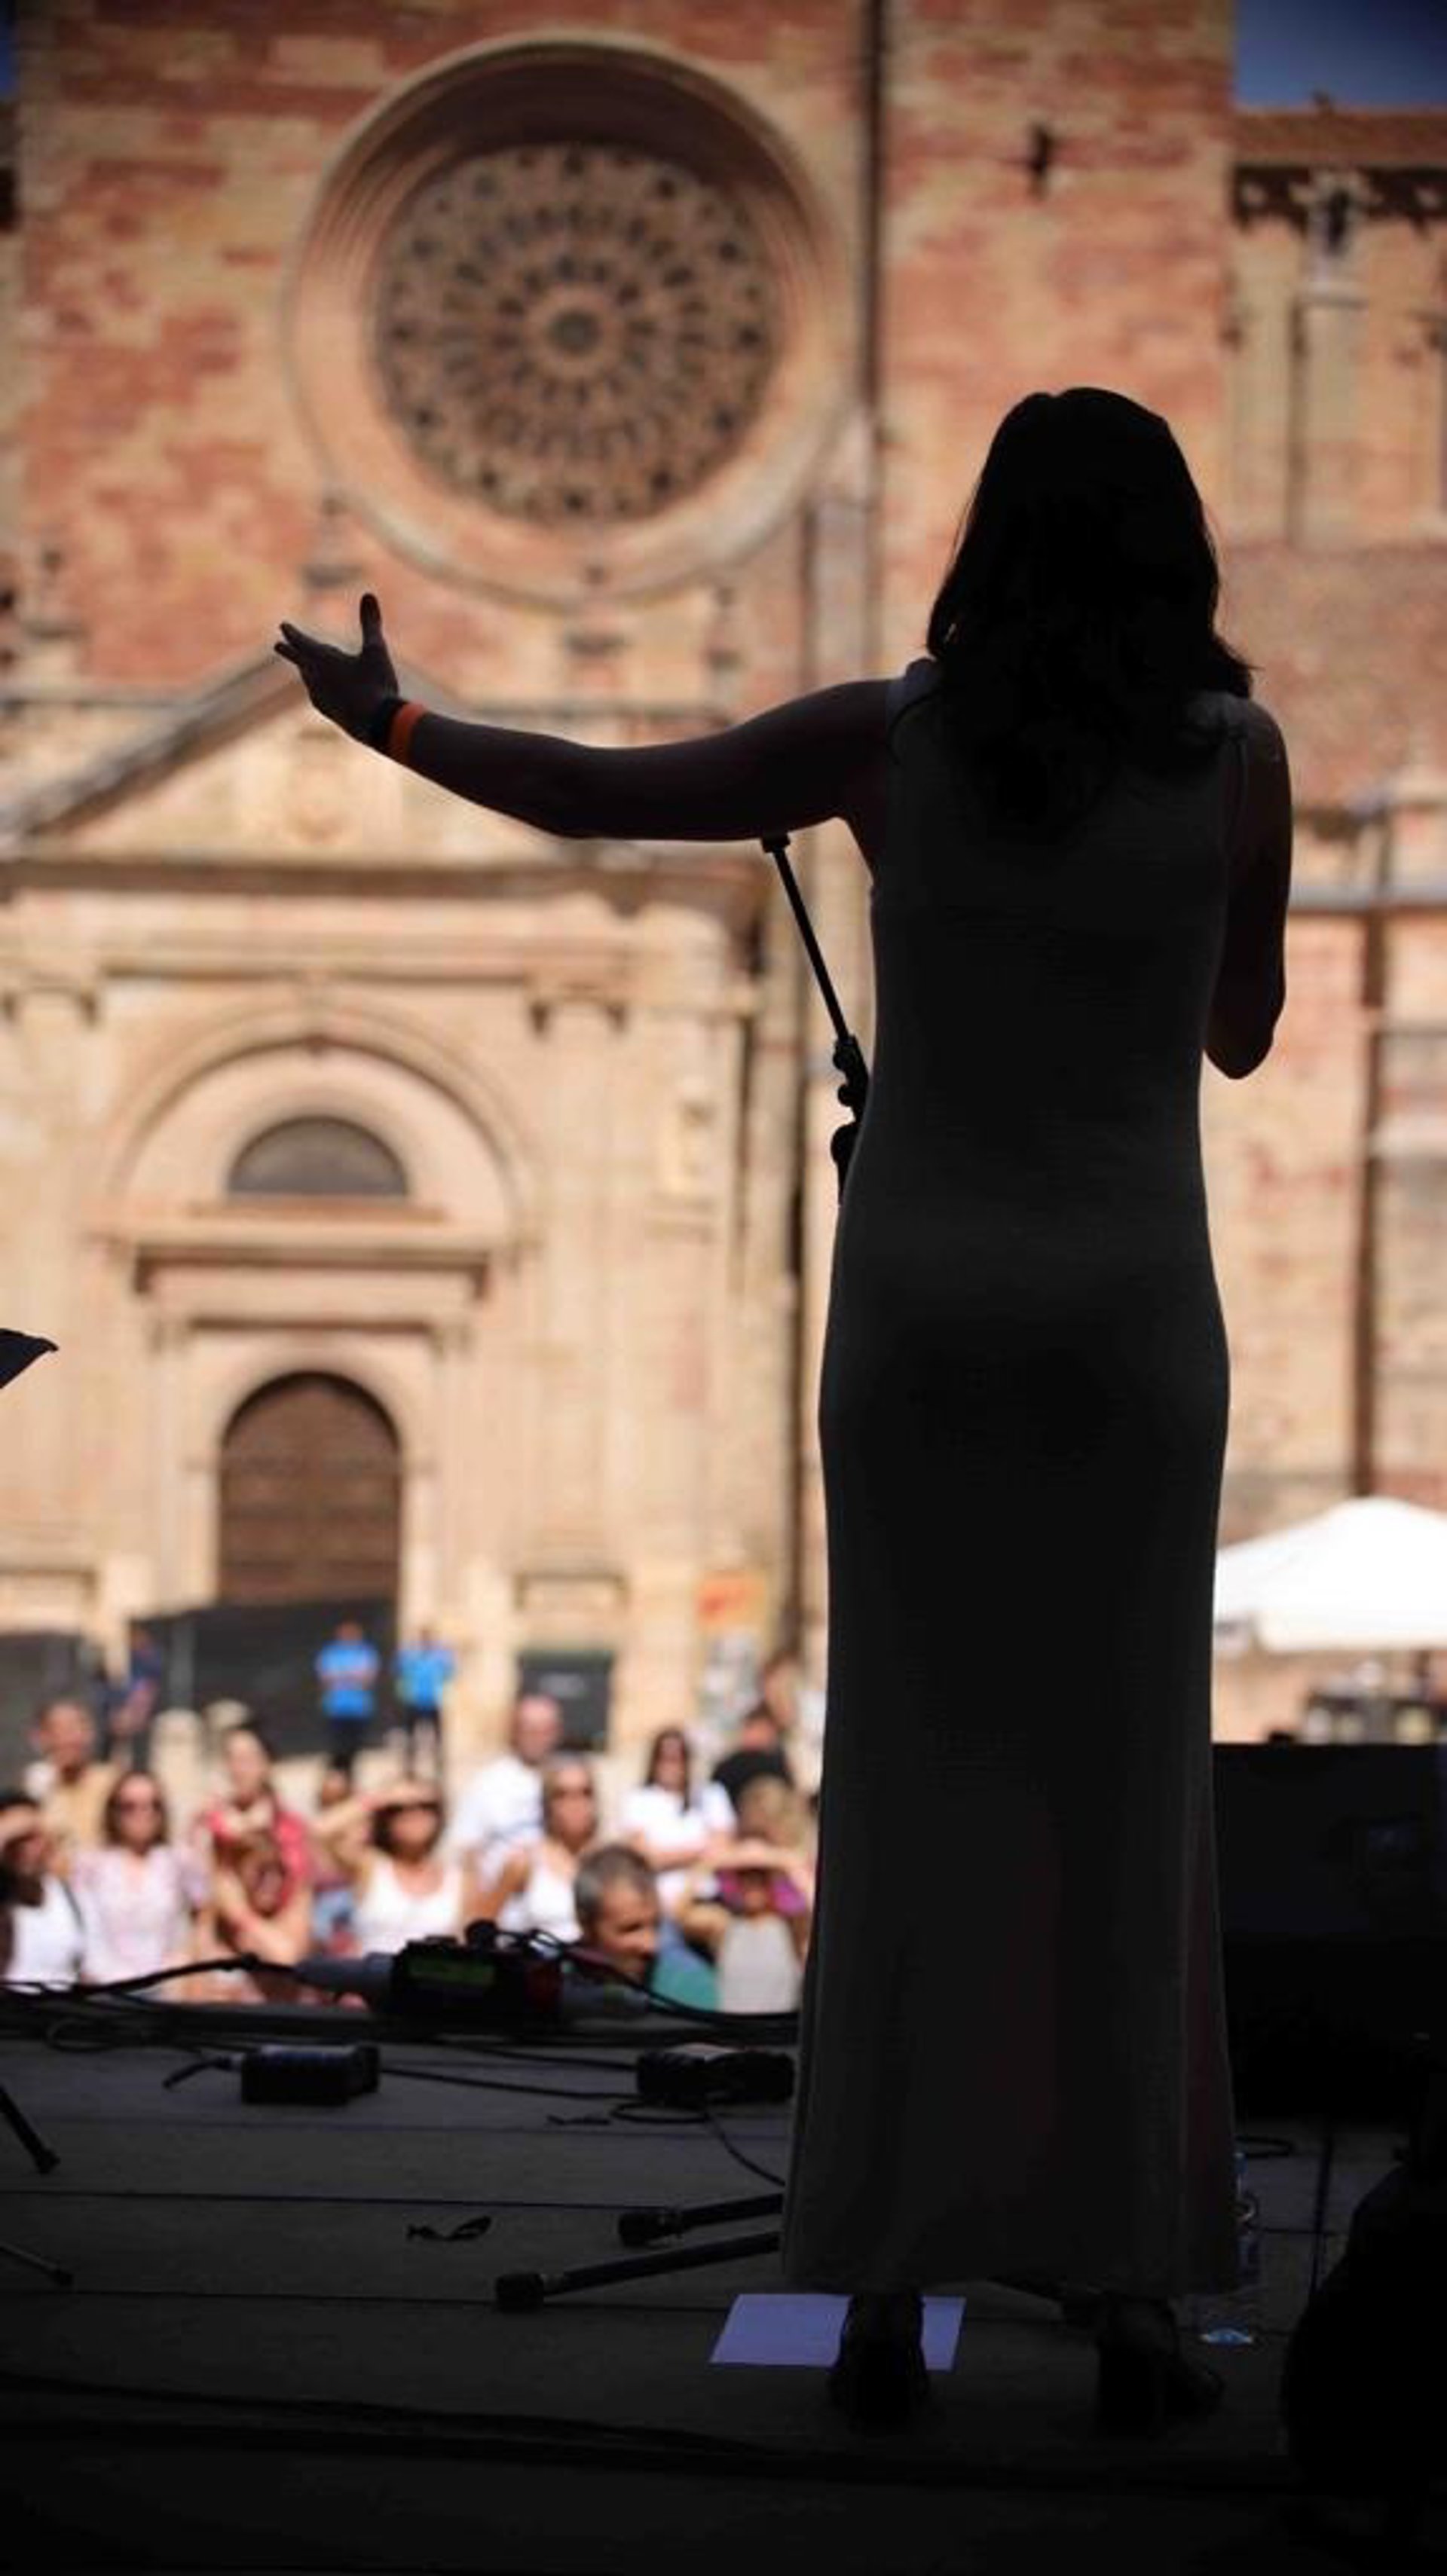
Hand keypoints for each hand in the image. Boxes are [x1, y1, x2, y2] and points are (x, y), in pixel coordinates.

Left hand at [273, 592, 399, 742]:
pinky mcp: (330, 713)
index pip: (302, 643)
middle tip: (277, 646)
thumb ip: (370, 623)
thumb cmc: (376, 684)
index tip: (283, 626)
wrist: (377, 725)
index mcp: (324, 661)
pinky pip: (317, 695)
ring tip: (302, 667)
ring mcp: (321, 698)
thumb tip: (369, 594)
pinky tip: (320, 693)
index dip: (292, 633)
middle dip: (290, 651)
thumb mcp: (376, 650)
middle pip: (300, 661)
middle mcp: (317, 679)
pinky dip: (316, 687)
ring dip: (304, 670)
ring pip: (308, 679)